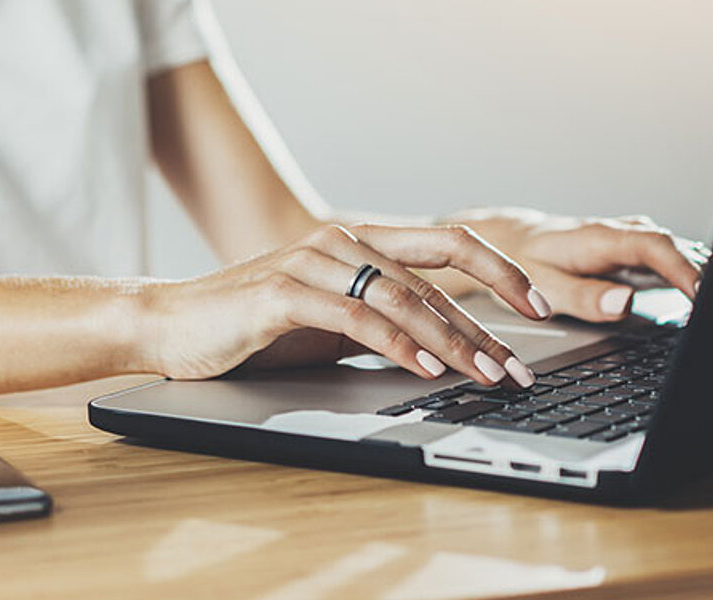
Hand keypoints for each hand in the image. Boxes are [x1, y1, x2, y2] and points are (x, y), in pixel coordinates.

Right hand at [137, 224, 555, 385]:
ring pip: (404, 296)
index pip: (448, 245)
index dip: (502, 272)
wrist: (170, 325)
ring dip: (453, 340)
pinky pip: (358, 317)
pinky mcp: (285, 292)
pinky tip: (428, 369)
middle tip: (521, 365)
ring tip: (487, 376)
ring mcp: (313, 261)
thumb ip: (382, 323)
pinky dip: (400, 345)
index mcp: (360, 243)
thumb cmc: (250, 328)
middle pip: (438, 271)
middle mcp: (343, 241)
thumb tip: (445, 348)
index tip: (543, 307)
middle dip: (490, 320)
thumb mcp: (330, 324)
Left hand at [443, 207, 709, 321]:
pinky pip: (671, 256)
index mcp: (600, 237)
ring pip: (678, 248)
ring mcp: (631, 239)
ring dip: (703, 271)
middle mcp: (621, 232)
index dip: (682, 268)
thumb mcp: (544, 285)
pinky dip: (691, 272)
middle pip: (675, 245)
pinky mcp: (635, 250)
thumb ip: (583, 297)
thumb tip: (624, 303)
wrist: (512, 239)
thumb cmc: (524, 263)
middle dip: (706, 272)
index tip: (703, 295)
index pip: (654, 246)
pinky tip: (705, 293)